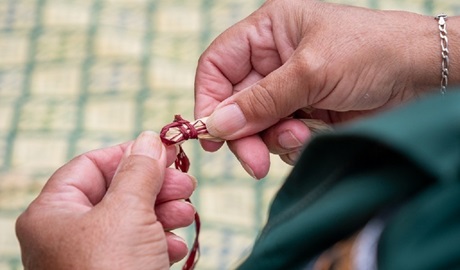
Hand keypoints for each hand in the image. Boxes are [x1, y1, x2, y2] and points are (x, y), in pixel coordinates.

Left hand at [16, 132, 196, 268]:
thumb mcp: (128, 211)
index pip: (90, 165)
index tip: (163, 151)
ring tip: (186, 213)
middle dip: (154, 186)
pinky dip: (158, 241)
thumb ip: (140, 170)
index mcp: (53, 212)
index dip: (128, 154)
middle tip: (185, 182)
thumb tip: (150, 138)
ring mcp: (89, 257)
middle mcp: (66, 234)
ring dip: (163, 212)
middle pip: (115, 191)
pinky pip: (136, 247)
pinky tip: (174, 245)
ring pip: (130, 219)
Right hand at [194, 0, 442, 177]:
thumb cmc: (371, 52)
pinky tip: (314, 136)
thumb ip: (260, 101)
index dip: (208, 98)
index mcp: (267, 33)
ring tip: (302, 137)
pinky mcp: (304, 117)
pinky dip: (292, 145)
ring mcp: (288, 92)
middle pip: (234, 104)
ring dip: (273, 139)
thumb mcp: (310, 71)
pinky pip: (279, 140)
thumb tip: (216, 125)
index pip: (217, 66)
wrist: (422, 76)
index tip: (210, 133)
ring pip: (256, 127)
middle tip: (253, 162)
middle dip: (244, 134)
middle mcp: (272, 63)